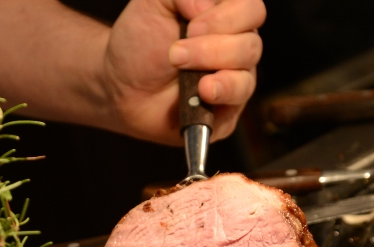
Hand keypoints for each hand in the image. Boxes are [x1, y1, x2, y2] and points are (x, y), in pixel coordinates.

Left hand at [104, 0, 265, 143]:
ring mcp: (236, 77)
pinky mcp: (228, 108)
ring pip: (247, 72)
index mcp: (225, 14)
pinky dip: (221, 93)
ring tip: (184, 71)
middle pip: (251, 42)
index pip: (250, 8)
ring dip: (215, 68)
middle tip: (177, 52)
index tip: (192, 25)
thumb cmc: (141, 42)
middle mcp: (237, 44)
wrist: (122, 86)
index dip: (226, 16)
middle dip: (213, 47)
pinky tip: (203, 92)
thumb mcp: (152, 3)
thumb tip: (205, 6)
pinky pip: (239, 98)